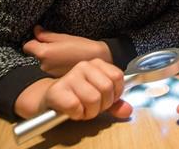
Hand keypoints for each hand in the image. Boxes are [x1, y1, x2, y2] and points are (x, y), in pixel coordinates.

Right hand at [15, 59, 131, 119]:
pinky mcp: (57, 90)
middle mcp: (84, 66)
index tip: (106, 99)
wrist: (51, 98)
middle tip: (93, 107)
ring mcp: (70, 76)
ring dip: (90, 112)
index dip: (115, 94)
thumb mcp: (99, 97)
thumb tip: (128, 110)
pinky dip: (77, 114)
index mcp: (97, 63)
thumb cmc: (78, 96)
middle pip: (107, 88)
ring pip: (93, 98)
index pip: (117, 77)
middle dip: (103, 105)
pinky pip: (76, 107)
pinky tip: (72, 111)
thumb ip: (115, 103)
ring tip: (83, 109)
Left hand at [23, 25, 111, 76]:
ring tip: (65, 55)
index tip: (40, 40)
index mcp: (44, 52)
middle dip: (43, 50)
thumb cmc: (84, 48)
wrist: (99, 62)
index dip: (34, 42)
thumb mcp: (65, 37)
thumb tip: (36, 30)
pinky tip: (67, 62)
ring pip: (43, 62)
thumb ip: (47, 35)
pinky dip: (56, 66)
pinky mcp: (56, 79)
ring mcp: (49, 73)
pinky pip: (51, 70)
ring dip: (50, 59)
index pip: (27, 46)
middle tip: (58, 47)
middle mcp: (43, 65)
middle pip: (36, 55)